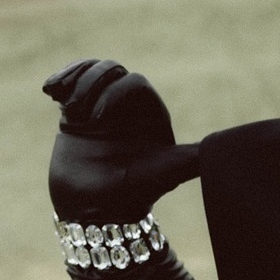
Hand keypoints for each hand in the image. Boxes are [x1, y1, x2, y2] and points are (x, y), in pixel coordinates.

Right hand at [43, 59, 197, 221]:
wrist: (94, 209)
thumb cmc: (135, 192)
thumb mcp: (170, 171)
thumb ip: (196, 157)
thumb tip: (230, 149)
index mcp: (151, 115)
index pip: (136, 83)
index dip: (115, 92)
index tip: (98, 120)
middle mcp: (128, 110)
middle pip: (113, 70)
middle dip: (92, 81)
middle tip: (77, 109)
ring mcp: (100, 109)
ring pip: (91, 72)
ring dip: (75, 77)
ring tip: (62, 98)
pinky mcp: (75, 115)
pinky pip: (70, 84)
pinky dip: (60, 79)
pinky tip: (49, 90)